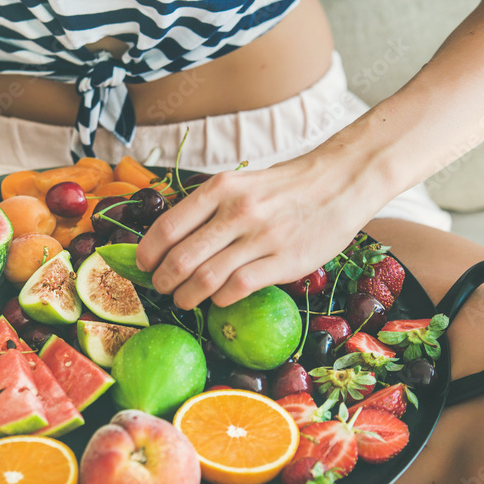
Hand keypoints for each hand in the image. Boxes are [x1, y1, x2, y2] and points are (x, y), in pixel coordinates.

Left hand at [135, 152, 382, 309]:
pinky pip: (238, 288)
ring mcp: (262, 237)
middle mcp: (237, 212)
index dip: (148, 253)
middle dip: (163, 280)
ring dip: (187, 296)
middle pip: (181, 258)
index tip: (144, 265)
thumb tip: (167, 238)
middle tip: (162, 288)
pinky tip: (218, 298)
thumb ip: (206, 207)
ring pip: (206, 278)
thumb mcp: (238, 183)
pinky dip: (220, 298)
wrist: (339, 183)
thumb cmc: (282, 188)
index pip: (168, 227)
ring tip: (183, 300)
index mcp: (220, 189)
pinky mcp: (284, 261)